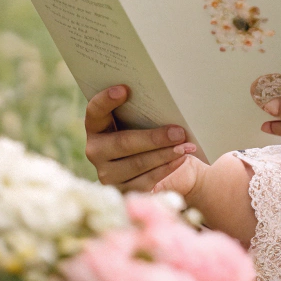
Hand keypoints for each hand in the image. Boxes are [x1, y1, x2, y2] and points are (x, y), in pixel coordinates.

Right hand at [84, 85, 199, 193]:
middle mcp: (96, 151)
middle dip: (153, 138)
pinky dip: (166, 168)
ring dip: (164, 154)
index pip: (95, 111)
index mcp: (96, 127)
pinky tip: (180, 159)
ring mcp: (107, 174)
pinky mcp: (122, 191)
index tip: (125, 89)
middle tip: (178, 132)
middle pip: (122, 143)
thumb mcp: (142, 121)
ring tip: (185, 146)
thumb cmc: (148, 133)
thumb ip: (143, 112)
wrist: (158, 165)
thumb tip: (165, 101)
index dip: (106, 100)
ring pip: (136, 164)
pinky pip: (146, 180)